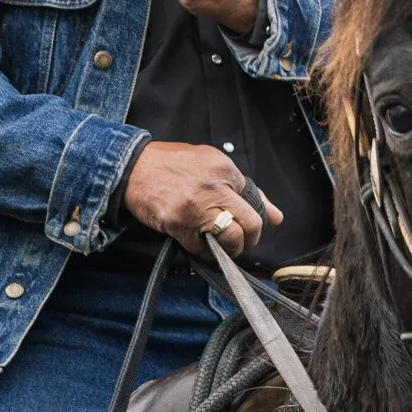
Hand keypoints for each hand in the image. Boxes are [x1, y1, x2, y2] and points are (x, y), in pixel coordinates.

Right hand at [122, 141, 283, 257]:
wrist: (134, 167)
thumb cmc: (173, 163)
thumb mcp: (212, 163)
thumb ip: (245, 188)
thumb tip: (277, 217)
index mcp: (225, 170)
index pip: (255, 204)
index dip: (256, 223)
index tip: (250, 230)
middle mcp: (214, 188)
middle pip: (248, 225)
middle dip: (248, 240)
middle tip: (240, 242)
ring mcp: (196, 208)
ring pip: (229, 240)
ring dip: (228, 248)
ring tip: (220, 243)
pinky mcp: (178, 224)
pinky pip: (200, 247)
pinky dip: (200, 247)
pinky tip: (194, 236)